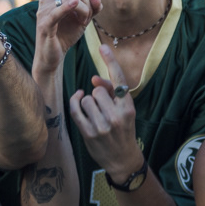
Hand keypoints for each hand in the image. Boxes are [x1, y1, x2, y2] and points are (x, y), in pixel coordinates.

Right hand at [33, 0, 100, 77]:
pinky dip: (66, 7)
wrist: (53, 56)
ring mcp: (44, 10)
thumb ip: (92, 8)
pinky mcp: (44, 24)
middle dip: (88, 3)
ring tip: (83, 23)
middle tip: (88, 18)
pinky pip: (57, 11)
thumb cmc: (66, 35)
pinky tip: (74, 4)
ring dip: (84, 12)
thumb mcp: (83, 19)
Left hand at [71, 44, 142, 179]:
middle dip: (97, 95)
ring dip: (88, 103)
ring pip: (86, 99)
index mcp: (128, 107)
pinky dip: (75, 102)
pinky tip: (79, 100)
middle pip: (97, 90)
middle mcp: (116, 116)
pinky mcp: (88, 134)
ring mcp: (102, 126)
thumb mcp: (125, 111)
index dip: (110, 61)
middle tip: (102, 106)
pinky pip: (76, 110)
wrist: (123, 159)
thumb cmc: (124, 130)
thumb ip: (112, 93)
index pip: (118, 81)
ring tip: (95, 113)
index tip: (103, 46)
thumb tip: (94, 79)